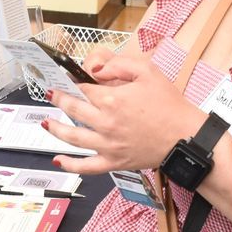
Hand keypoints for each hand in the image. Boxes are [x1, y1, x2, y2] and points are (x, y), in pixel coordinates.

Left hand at [42, 51, 207, 174]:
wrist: (186, 137)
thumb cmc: (170, 105)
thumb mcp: (148, 72)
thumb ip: (119, 64)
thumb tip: (96, 68)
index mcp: (112, 99)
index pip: (83, 88)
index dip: (73, 81)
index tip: (65, 77)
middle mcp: (105, 123)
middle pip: (73, 109)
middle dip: (58, 99)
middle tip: (50, 93)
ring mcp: (108, 145)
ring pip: (73, 137)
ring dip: (55, 129)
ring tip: (44, 122)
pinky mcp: (114, 162)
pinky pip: (87, 166)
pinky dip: (70, 165)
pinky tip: (58, 160)